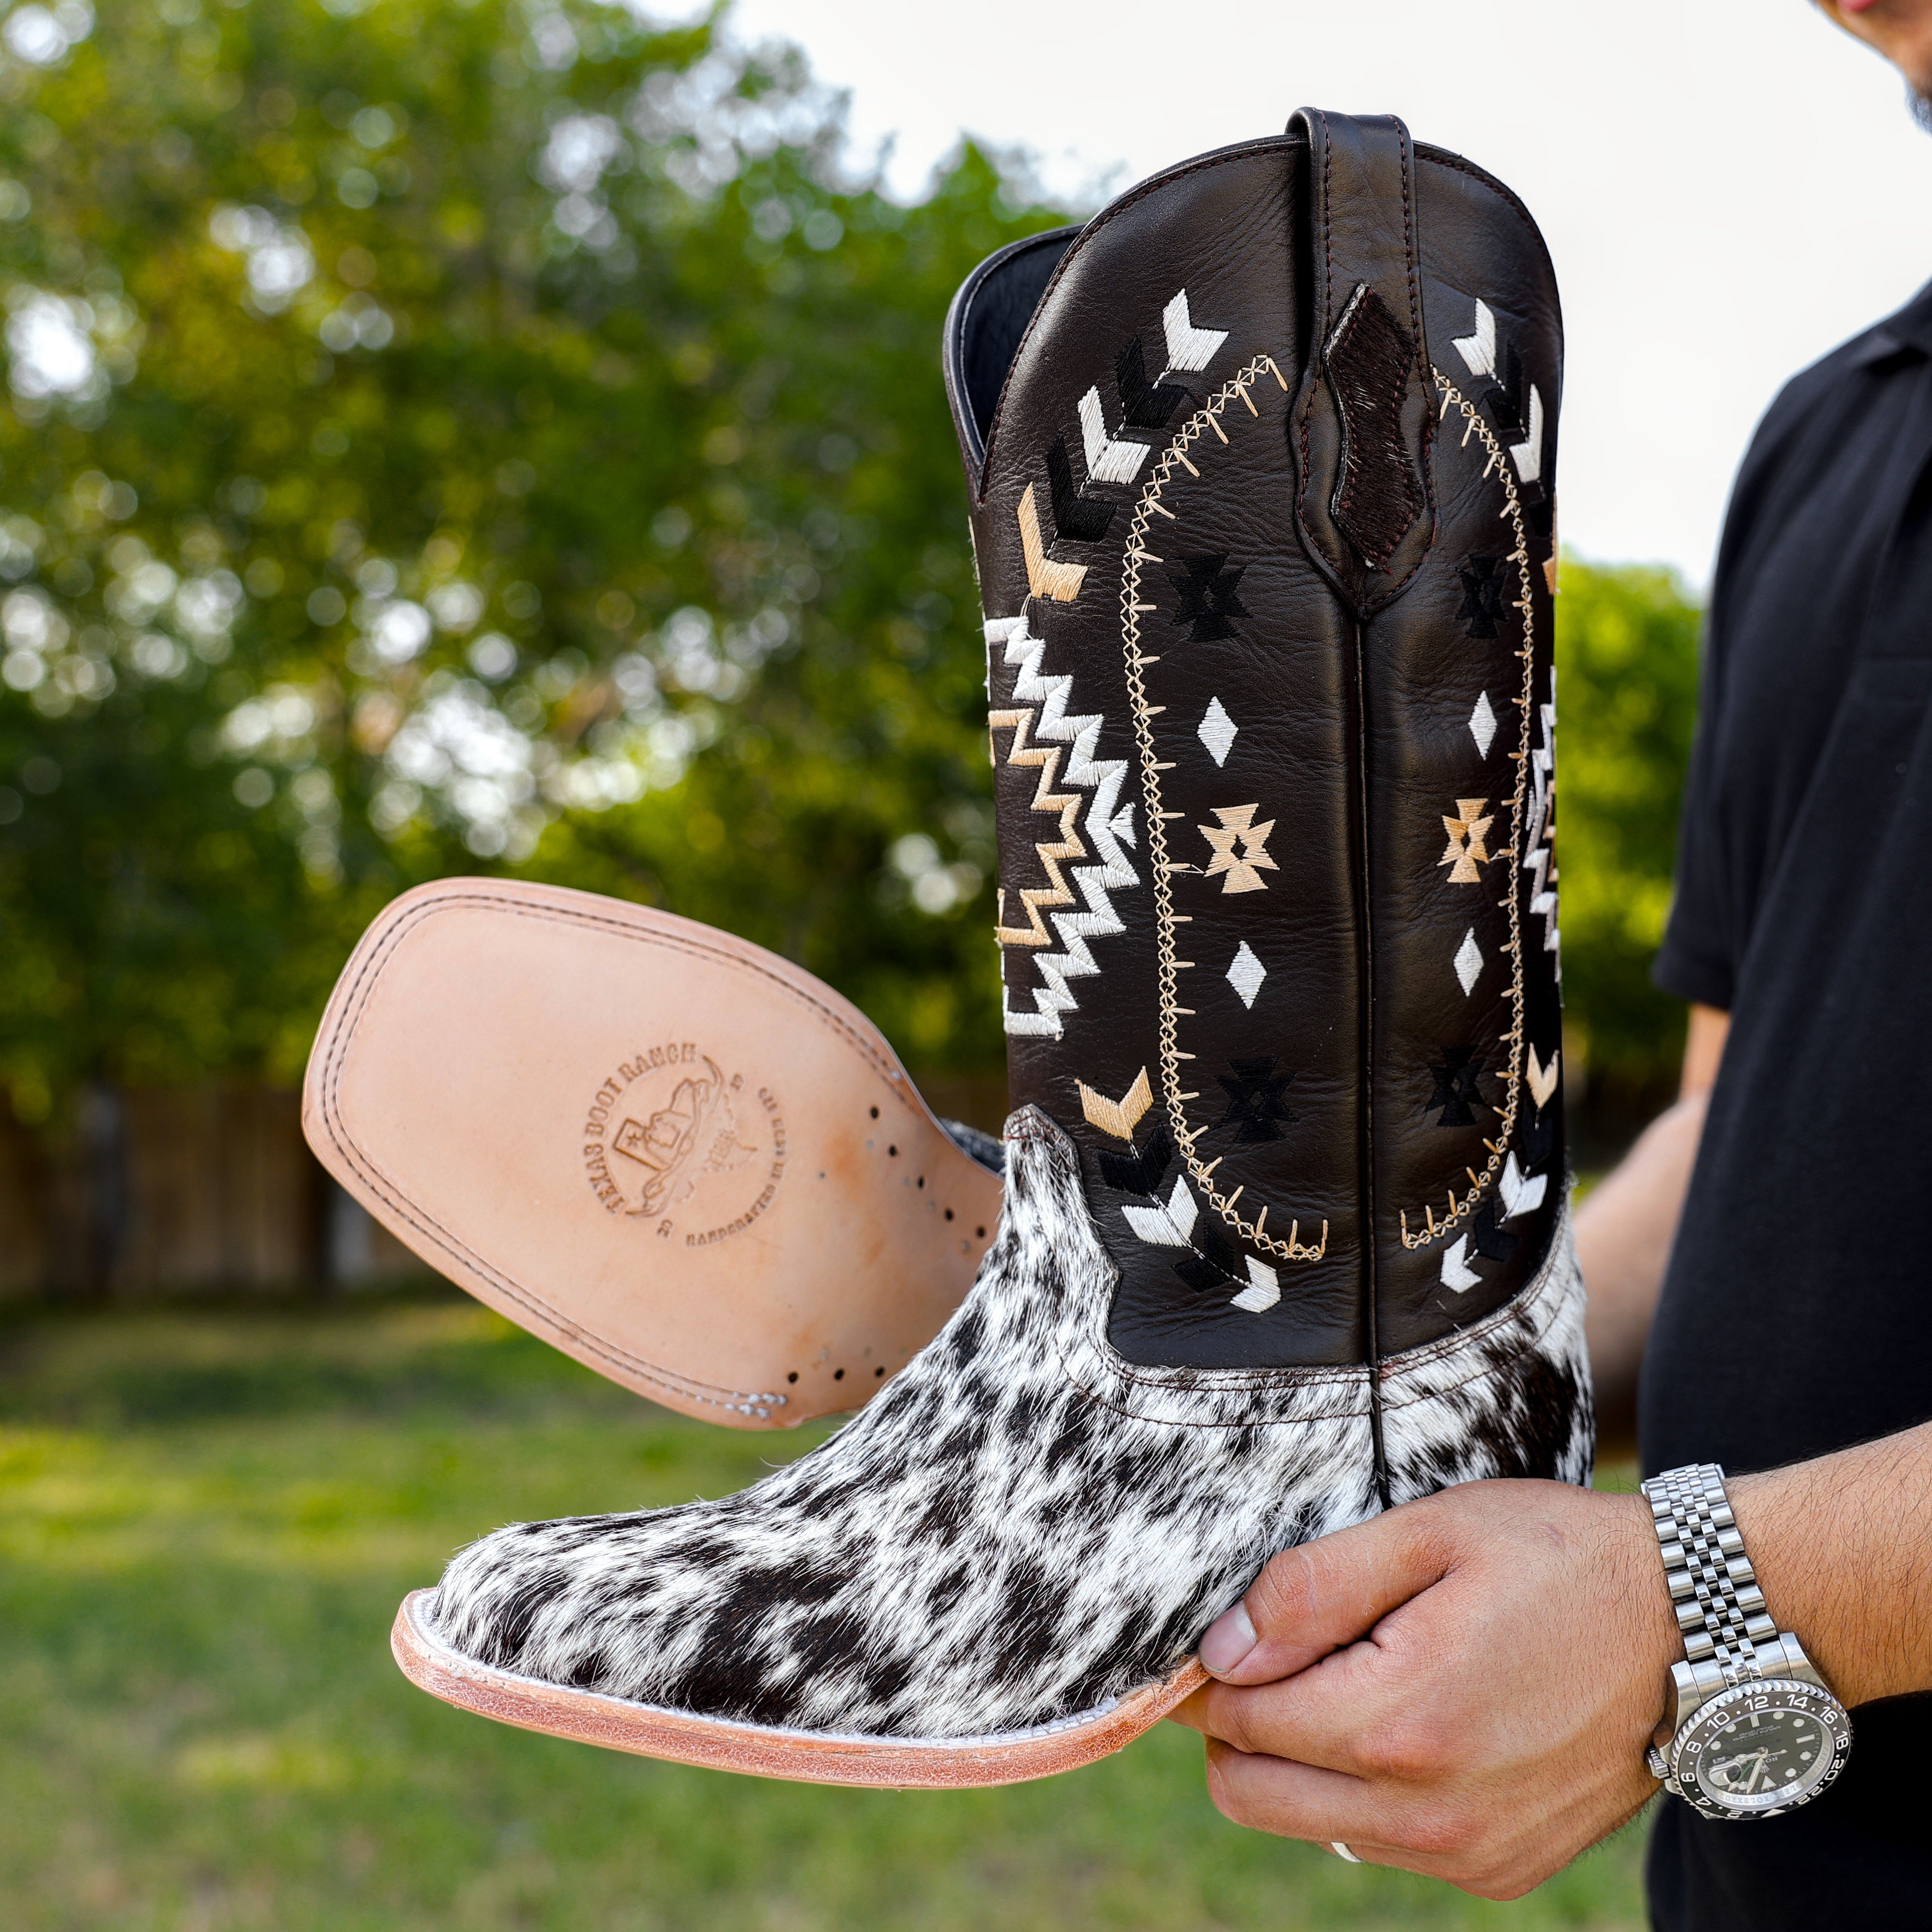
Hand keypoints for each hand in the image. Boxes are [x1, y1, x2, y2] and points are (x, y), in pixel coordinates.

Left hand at [1171, 1479, 1682, 1899]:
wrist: (1696, 1626)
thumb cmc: (1559, 1559)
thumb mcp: (1429, 1533)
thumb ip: (1312, 1590)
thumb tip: (1222, 1648)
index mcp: (1404, 1724)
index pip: (1237, 1722)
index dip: (1214, 1671)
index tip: (1229, 1628)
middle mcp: (1432, 1813)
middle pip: (1251, 1795)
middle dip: (1241, 1725)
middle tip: (1282, 1651)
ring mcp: (1469, 1854)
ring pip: (1309, 1825)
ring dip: (1303, 1759)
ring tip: (1363, 1673)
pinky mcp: (1500, 1869)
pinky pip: (1379, 1843)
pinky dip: (1365, 1790)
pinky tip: (1412, 1716)